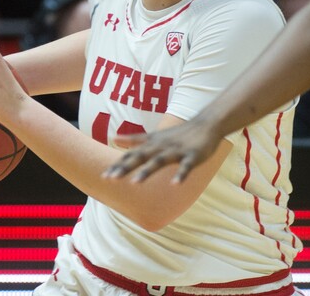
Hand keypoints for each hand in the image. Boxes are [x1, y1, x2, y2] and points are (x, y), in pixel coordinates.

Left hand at [103, 116, 223, 182]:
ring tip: (134, 183)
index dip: (118, 165)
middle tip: (109, 178)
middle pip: (141, 157)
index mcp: (152, 144)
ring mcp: (177, 151)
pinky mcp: (192, 156)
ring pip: (160, 161)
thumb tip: (114, 139)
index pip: (132, 155)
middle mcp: (161, 146)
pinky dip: (180, 175)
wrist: (206, 124)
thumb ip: (134, 139)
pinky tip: (175, 185)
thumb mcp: (154, 136)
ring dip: (147, 171)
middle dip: (125, 167)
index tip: (103, 176)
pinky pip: (186, 167)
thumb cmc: (178, 133)